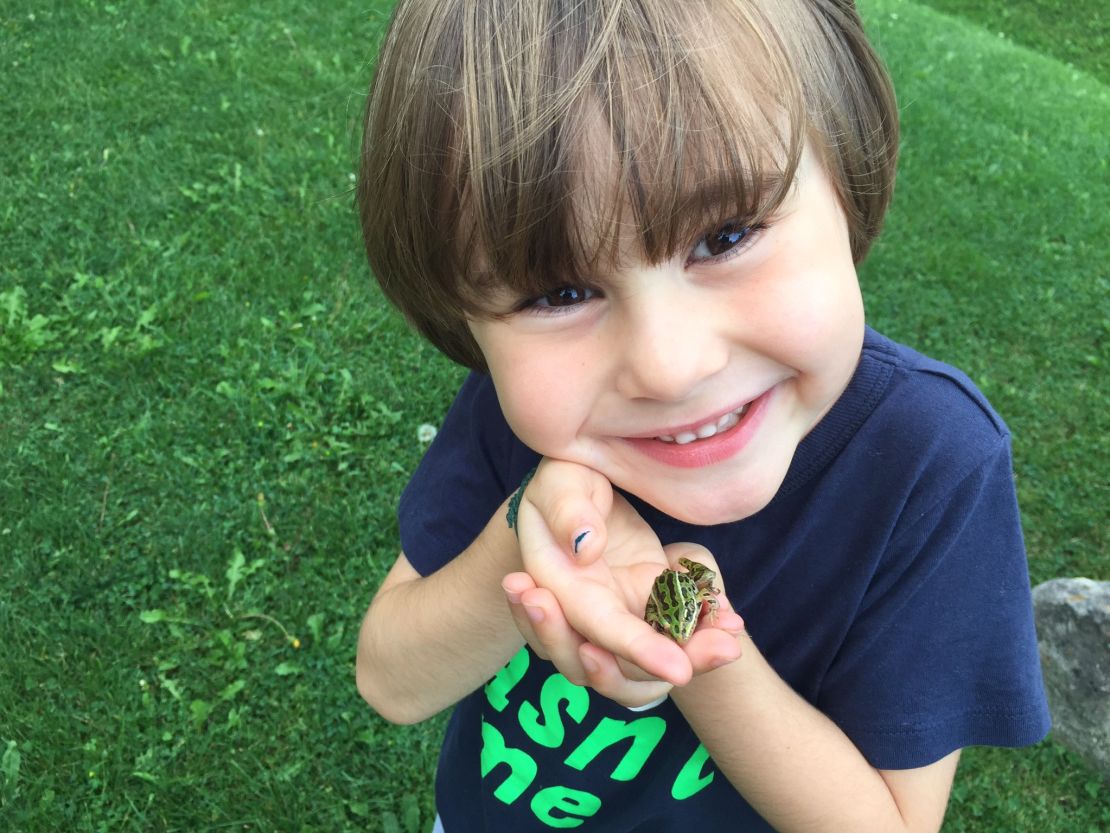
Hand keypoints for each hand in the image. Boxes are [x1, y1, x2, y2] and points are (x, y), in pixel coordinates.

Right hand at [508, 460, 743, 705]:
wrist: (585, 481)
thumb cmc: (564, 480)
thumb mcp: (559, 482)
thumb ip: (565, 510)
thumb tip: (585, 547)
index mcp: (556, 586)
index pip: (593, 627)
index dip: (634, 649)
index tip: (678, 669)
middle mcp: (584, 614)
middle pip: (620, 667)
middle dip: (673, 667)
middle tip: (725, 649)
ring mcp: (618, 614)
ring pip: (649, 659)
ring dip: (694, 656)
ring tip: (731, 638)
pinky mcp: (645, 604)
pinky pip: (672, 633)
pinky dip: (702, 632)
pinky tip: (732, 620)